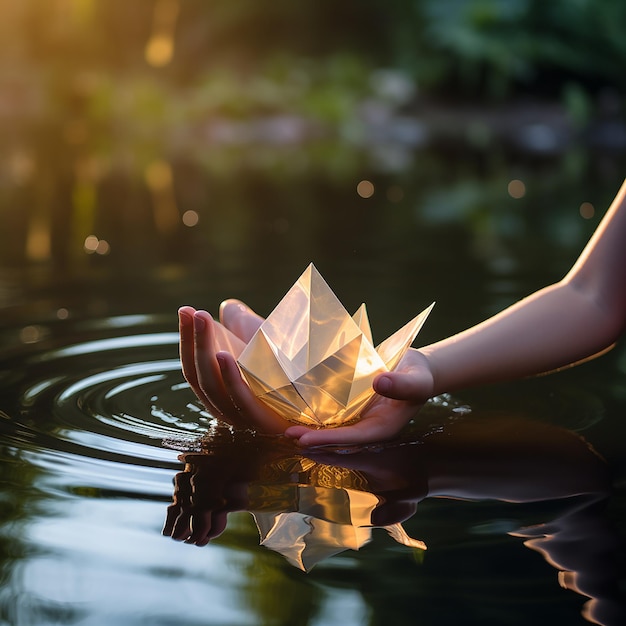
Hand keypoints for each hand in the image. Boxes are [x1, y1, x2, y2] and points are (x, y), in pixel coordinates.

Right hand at [178, 300, 292, 433]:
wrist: (325, 390)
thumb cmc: (290, 366)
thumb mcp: (261, 342)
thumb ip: (242, 325)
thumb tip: (225, 308)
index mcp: (220, 389)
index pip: (193, 365)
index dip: (187, 338)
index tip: (185, 310)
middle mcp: (225, 406)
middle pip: (200, 375)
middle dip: (194, 341)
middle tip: (196, 312)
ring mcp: (243, 417)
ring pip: (215, 387)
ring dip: (205, 354)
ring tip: (202, 324)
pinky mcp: (265, 422)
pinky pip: (242, 402)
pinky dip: (230, 379)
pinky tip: (223, 355)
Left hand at [285, 348, 434, 445]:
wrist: (415, 369)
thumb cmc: (419, 376)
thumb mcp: (416, 379)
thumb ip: (401, 384)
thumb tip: (379, 383)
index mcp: (384, 428)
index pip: (353, 438)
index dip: (329, 440)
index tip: (305, 440)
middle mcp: (369, 428)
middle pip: (339, 440)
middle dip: (314, 440)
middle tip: (288, 436)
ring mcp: (360, 420)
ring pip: (333, 430)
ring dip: (311, 431)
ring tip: (286, 430)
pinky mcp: (354, 409)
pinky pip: (334, 417)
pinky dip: (317, 418)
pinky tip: (298, 415)